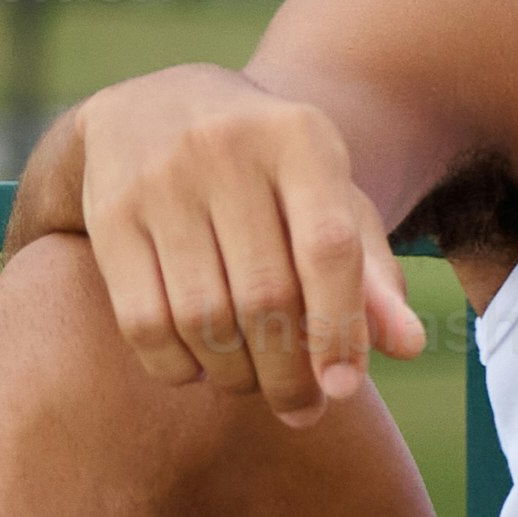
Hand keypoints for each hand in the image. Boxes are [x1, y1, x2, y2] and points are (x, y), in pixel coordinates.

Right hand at [52, 68, 427, 424]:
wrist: (151, 109)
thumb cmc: (269, 174)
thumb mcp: (330, 200)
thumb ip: (371, 272)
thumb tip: (410, 347)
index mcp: (301, 136)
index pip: (328, 248)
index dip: (340, 328)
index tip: (343, 387)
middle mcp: (226, 148)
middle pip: (265, 295)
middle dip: (288, 371)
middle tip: (302, 407)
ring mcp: (159, 179)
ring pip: (203, 317)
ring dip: (235, 375)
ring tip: (253, 386)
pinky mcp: (107, 213)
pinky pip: (143, 321)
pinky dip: (176, 366)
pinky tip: (199, 368)